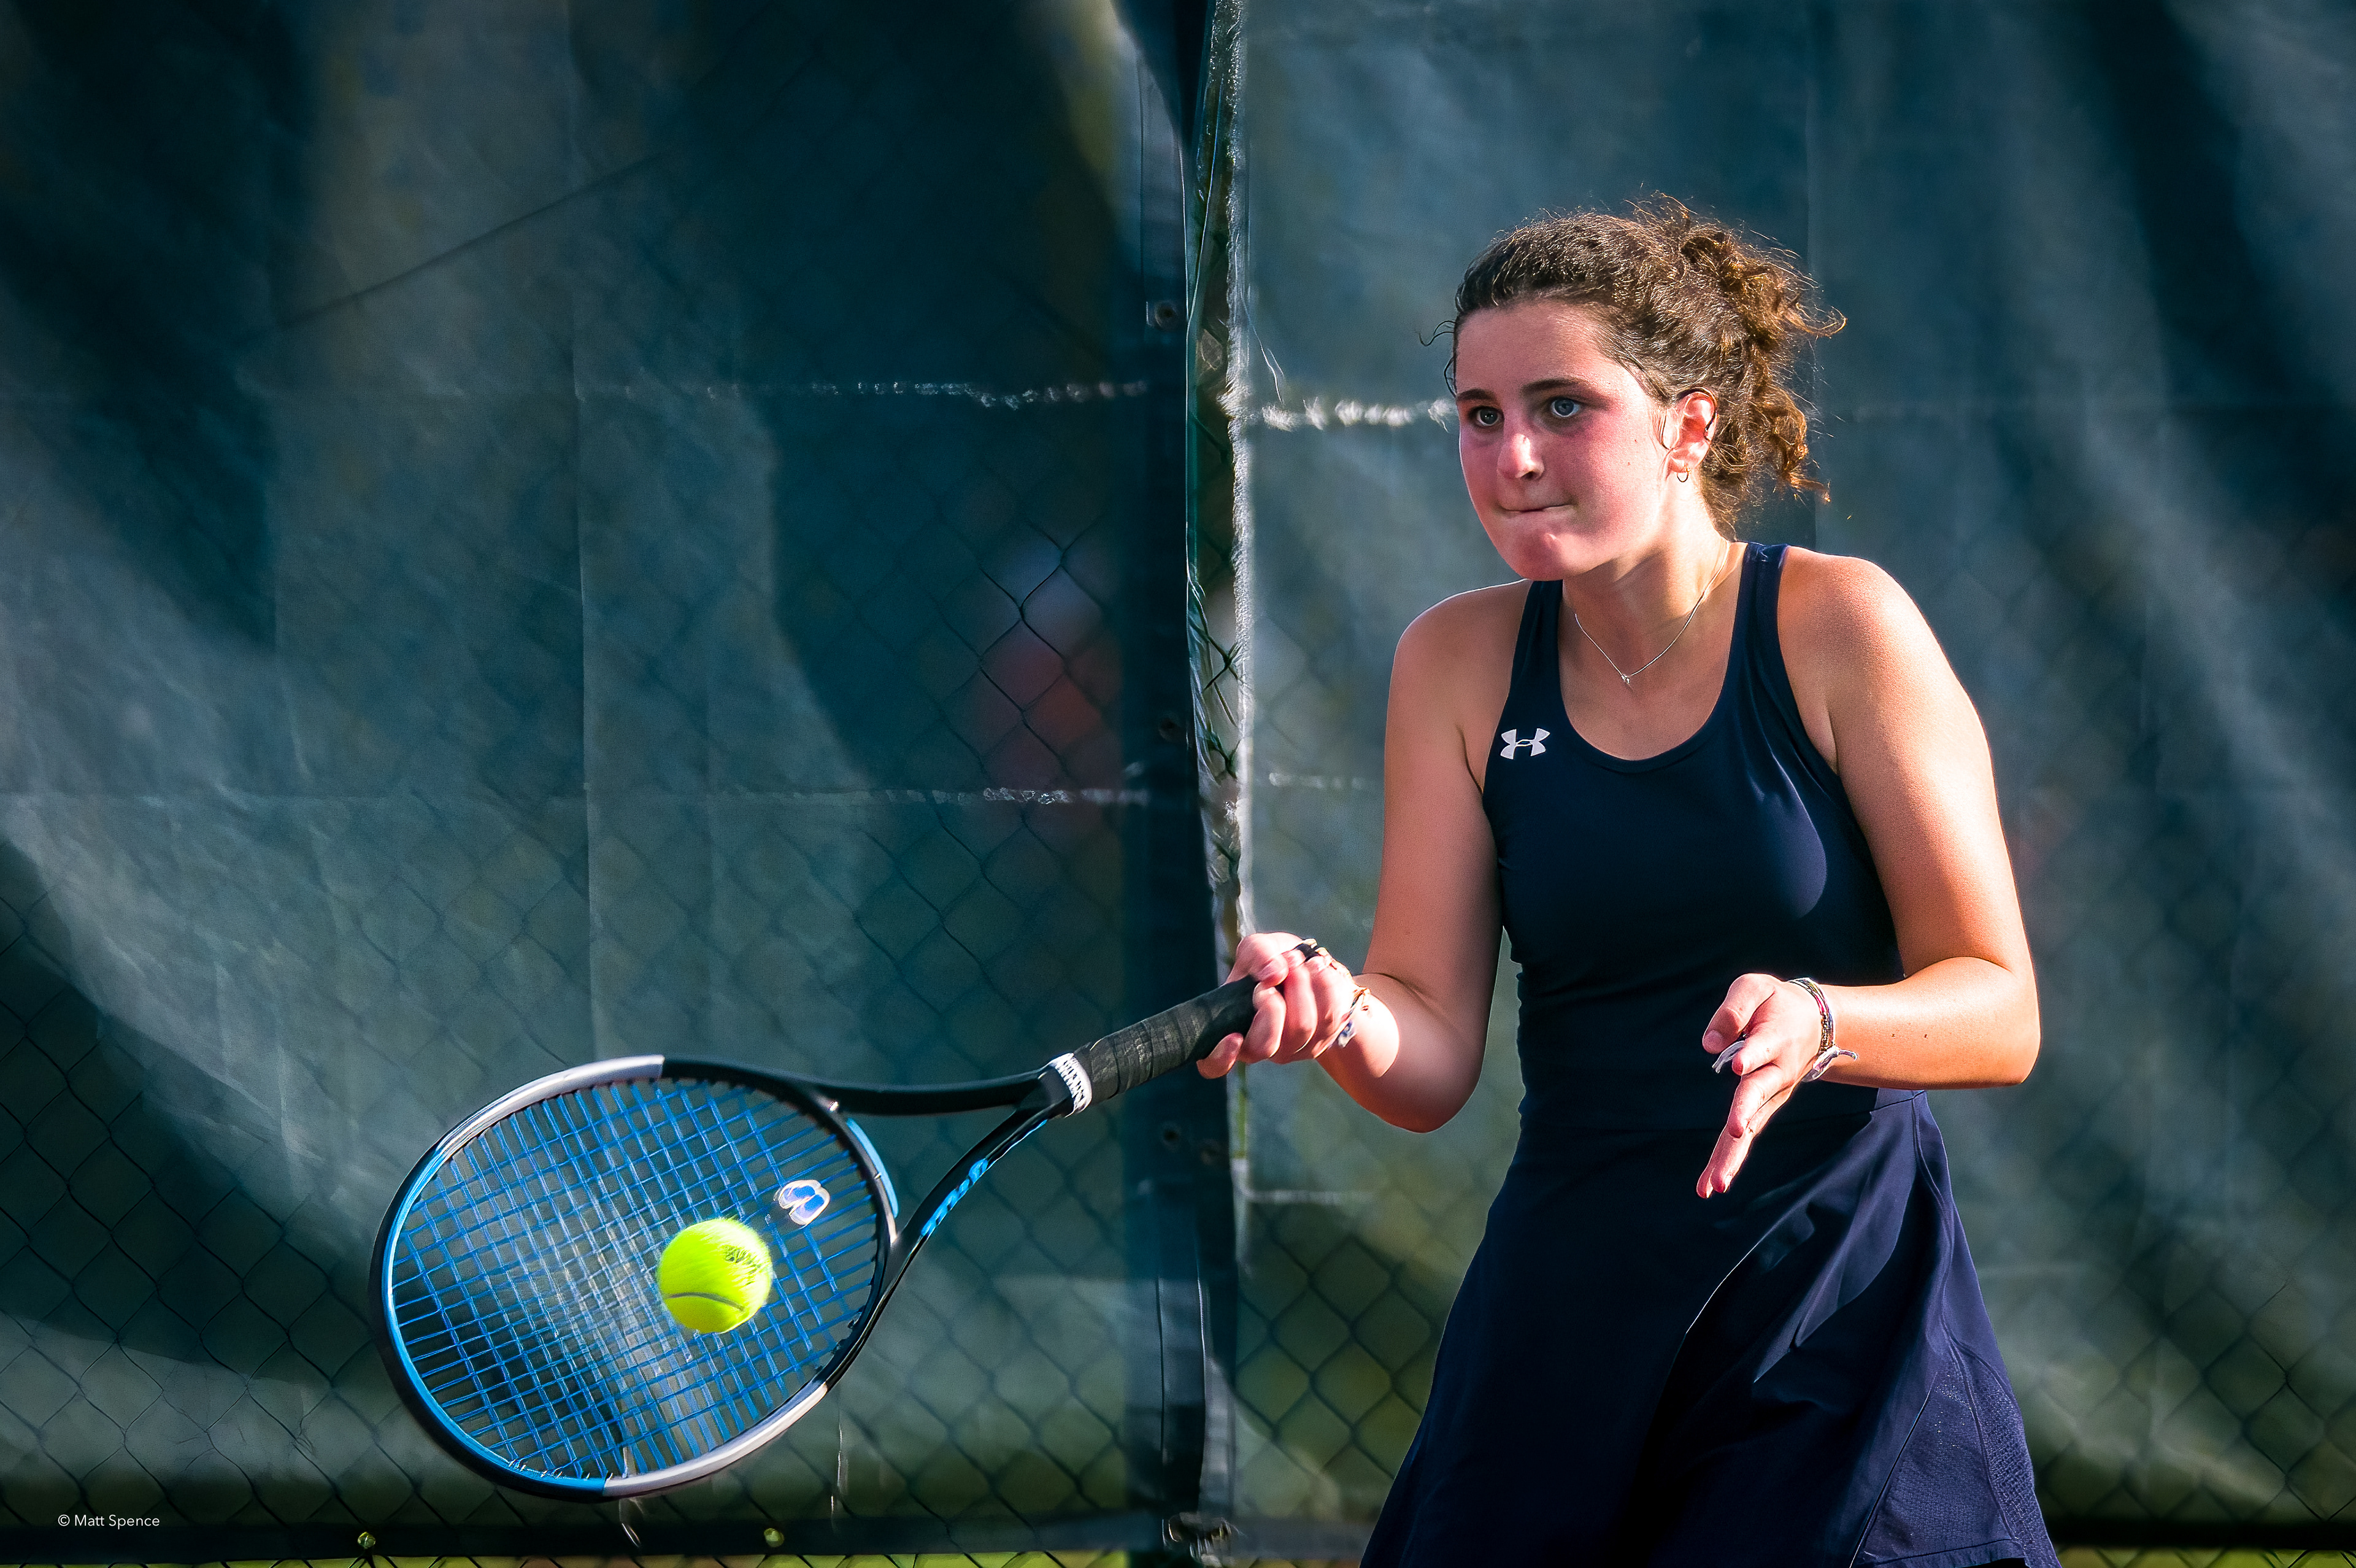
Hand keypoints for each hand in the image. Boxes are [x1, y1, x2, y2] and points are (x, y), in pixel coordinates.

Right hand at [1195, 930, 1361, 1077]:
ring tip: (1298, 961)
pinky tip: (1317, 968)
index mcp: (1230, 1028)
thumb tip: (1273, 974)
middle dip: (1273, 1002)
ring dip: (1302, 984)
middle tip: (1279, 970)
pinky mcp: (1322, 1041)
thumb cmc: (1272, 960)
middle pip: (1265, 1044)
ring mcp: (1292, 1049)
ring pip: (1302, 1028)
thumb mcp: (1257, 948)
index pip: (1213, 1065)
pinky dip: (1324, 984)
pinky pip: (1330, 1017)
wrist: (1308, 964)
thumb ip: (1258, 954)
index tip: (1233, 1037)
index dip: (1221, 1058)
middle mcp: (1259, 1047)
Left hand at [1695, 973, 1828, 1196]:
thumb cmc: (1776, 1003)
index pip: (1760, 1047)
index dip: (1750, 1053)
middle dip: (1744, 1112)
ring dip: (1732, 1155)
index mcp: (1774, 1039)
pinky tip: (1711, 1186)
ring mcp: (1770, 1096)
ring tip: (1714, 1185)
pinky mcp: (1762, 1109)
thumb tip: (1709, 1045)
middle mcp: (1775, 1073)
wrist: (1813, 1023)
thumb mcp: (1755, 987)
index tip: (1738, 1063)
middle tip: (1735, 1130)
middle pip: (1757, 1094)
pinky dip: (1728, 1160)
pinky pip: (1744, 1137)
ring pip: (1750, 1127)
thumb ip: (1733, 1009)